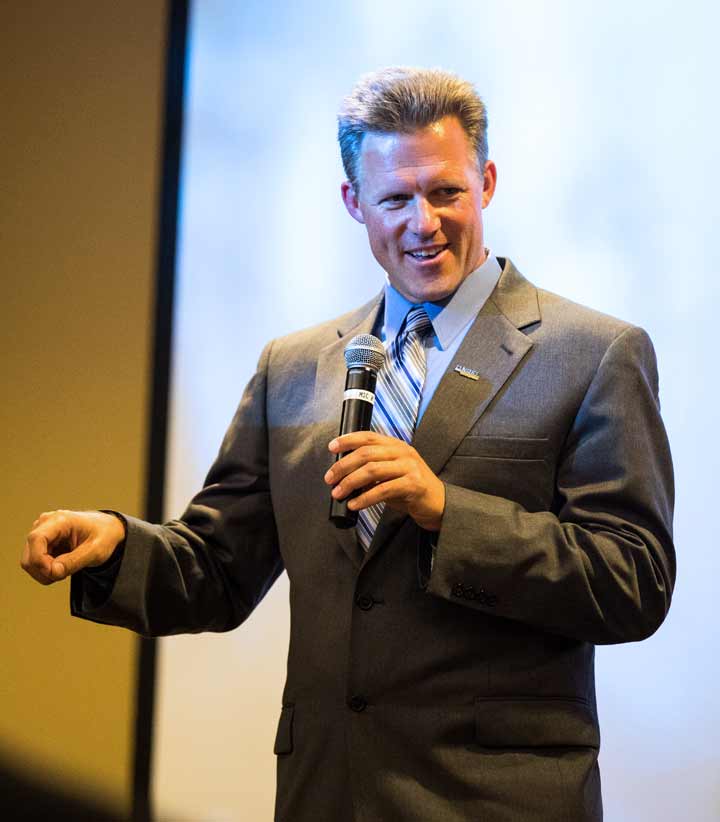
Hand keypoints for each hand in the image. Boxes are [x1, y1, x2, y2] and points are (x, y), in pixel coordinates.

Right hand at [21, 509, 125, 584]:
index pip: (36, 539)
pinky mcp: (41, 544)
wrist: (107, 531)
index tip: (54, 573)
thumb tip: (53, 572)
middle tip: (67, 573)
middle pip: (30, 556)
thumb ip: (75, 561)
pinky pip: (35, 564)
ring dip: (46, 573)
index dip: (40, 560)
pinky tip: (62, 566)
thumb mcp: (96, 550)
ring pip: (29, 563)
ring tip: (67, 568)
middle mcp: (45, 524)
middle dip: (45, 571)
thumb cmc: (104, 535)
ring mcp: (41, 534)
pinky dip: (47, 571)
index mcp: (60, 520)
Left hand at [325, 432, 444, 530]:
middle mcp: (403, 452)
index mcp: (396, 445)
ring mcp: (409, 467)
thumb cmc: (410, 488)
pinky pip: (382, 490)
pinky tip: (355, 504)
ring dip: (350, 482)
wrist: (437, 503)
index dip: (348, 440)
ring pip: (371, 471)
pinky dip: (364, 498)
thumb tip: (344, 475)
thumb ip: (372, 469)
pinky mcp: (413, 484)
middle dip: (343, 466)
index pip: (368, 436)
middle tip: (330, 479)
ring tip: (338, 493)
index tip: (332, 447)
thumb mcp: (391, 473)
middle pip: (366, 454)